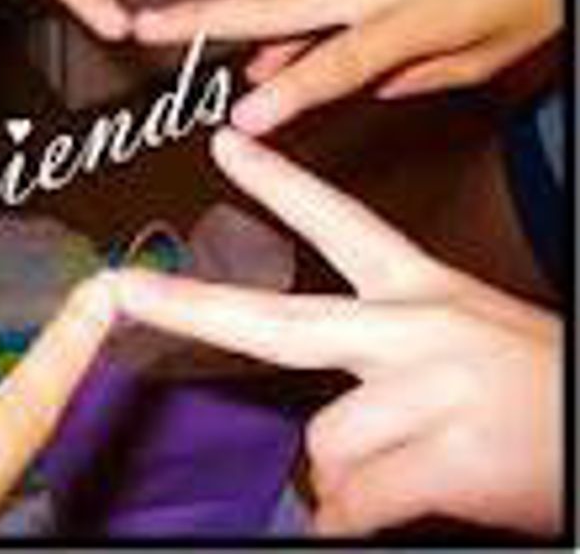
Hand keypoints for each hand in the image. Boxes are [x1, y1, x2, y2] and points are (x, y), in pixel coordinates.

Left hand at [112, 127, 562, 536]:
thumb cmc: (543, 393)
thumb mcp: (467, 345)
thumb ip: (382, 365)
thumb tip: (320, 436)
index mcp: (424, 293)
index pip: (339, 222)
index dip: (279, 182)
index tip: (227, 144)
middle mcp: (417, 329)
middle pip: (273, 321)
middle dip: (188, 306)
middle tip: (123, 290)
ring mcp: (430, 387)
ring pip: (326, 443)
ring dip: (356, 476)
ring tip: (418, 465)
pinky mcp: (450, 453)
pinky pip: (355, 500)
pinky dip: (367, 516)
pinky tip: (415, 498)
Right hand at [135, 0, 562, 134]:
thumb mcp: (477, 58)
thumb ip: (398, 77)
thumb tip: (337, 84)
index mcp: (419, 16)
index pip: (337, 64)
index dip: (286, 93)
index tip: (241, 118)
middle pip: (276, 1)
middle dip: (202, 16)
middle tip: (146, 27)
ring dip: (278, 27)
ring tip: (244, 55)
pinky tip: (339, 11)